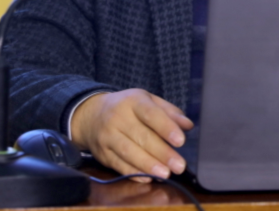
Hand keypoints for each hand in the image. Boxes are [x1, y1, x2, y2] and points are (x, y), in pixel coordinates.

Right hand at [70, 89, 192, 181]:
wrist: (91, 115)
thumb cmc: (127, 107)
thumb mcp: (147, 100)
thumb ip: (169, 112)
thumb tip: (188, 125)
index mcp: (132, 101)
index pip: (150, 113)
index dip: (166, 127)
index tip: (180, 141)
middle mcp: (117, 117)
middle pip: (141, 136)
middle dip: (162, 153)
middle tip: (179, 165)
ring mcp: (108, 136)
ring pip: (129, 152)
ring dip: (148, 165)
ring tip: (165, 174)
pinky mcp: (102, 153)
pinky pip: (119, 165)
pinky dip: (134, 173)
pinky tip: (148, 177)